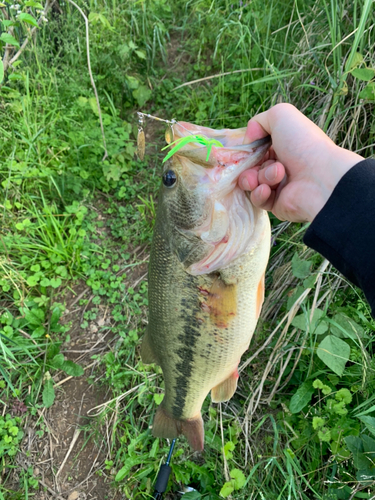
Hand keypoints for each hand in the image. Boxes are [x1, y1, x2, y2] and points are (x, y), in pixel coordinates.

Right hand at [239, 103, 362, 221]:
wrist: (321, 179)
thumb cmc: (303, 145)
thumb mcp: (282, 115)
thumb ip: (259, 121)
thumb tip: (249, 139)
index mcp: (284, 146)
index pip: (257, 149)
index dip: (248, 150)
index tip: (245, 151)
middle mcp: (282, 165)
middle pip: (251, 166)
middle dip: (249, 165)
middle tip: (255, 166)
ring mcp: (279, 186)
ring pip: (252, 182)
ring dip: (257, 177)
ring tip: (275, 176)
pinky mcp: (277, 205)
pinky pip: (258, 200)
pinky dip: (259, 193)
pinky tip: (268, 189)